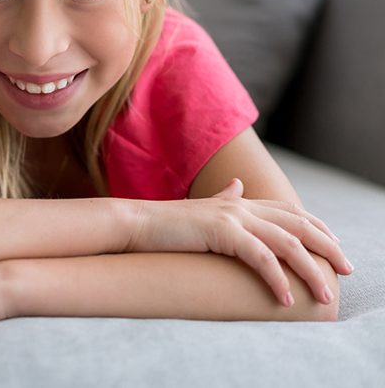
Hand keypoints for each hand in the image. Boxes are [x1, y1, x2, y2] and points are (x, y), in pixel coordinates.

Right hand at [128, 178, 353, 305]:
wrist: (135, 223)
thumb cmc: (165, 223)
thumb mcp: (201, 209)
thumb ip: (223, 198)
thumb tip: (237, 184)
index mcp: (238, 201)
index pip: (290, 210)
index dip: (318, 227)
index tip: (336, 246)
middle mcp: (241, 205)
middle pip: (299, 224)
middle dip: (327, 247)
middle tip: (347, 270)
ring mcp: (232, 216)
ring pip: (287, 243)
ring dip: (311, 271)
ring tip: (324, 295)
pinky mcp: (221, 232)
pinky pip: (260, 258)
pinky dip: (277, 279)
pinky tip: (286, 298)